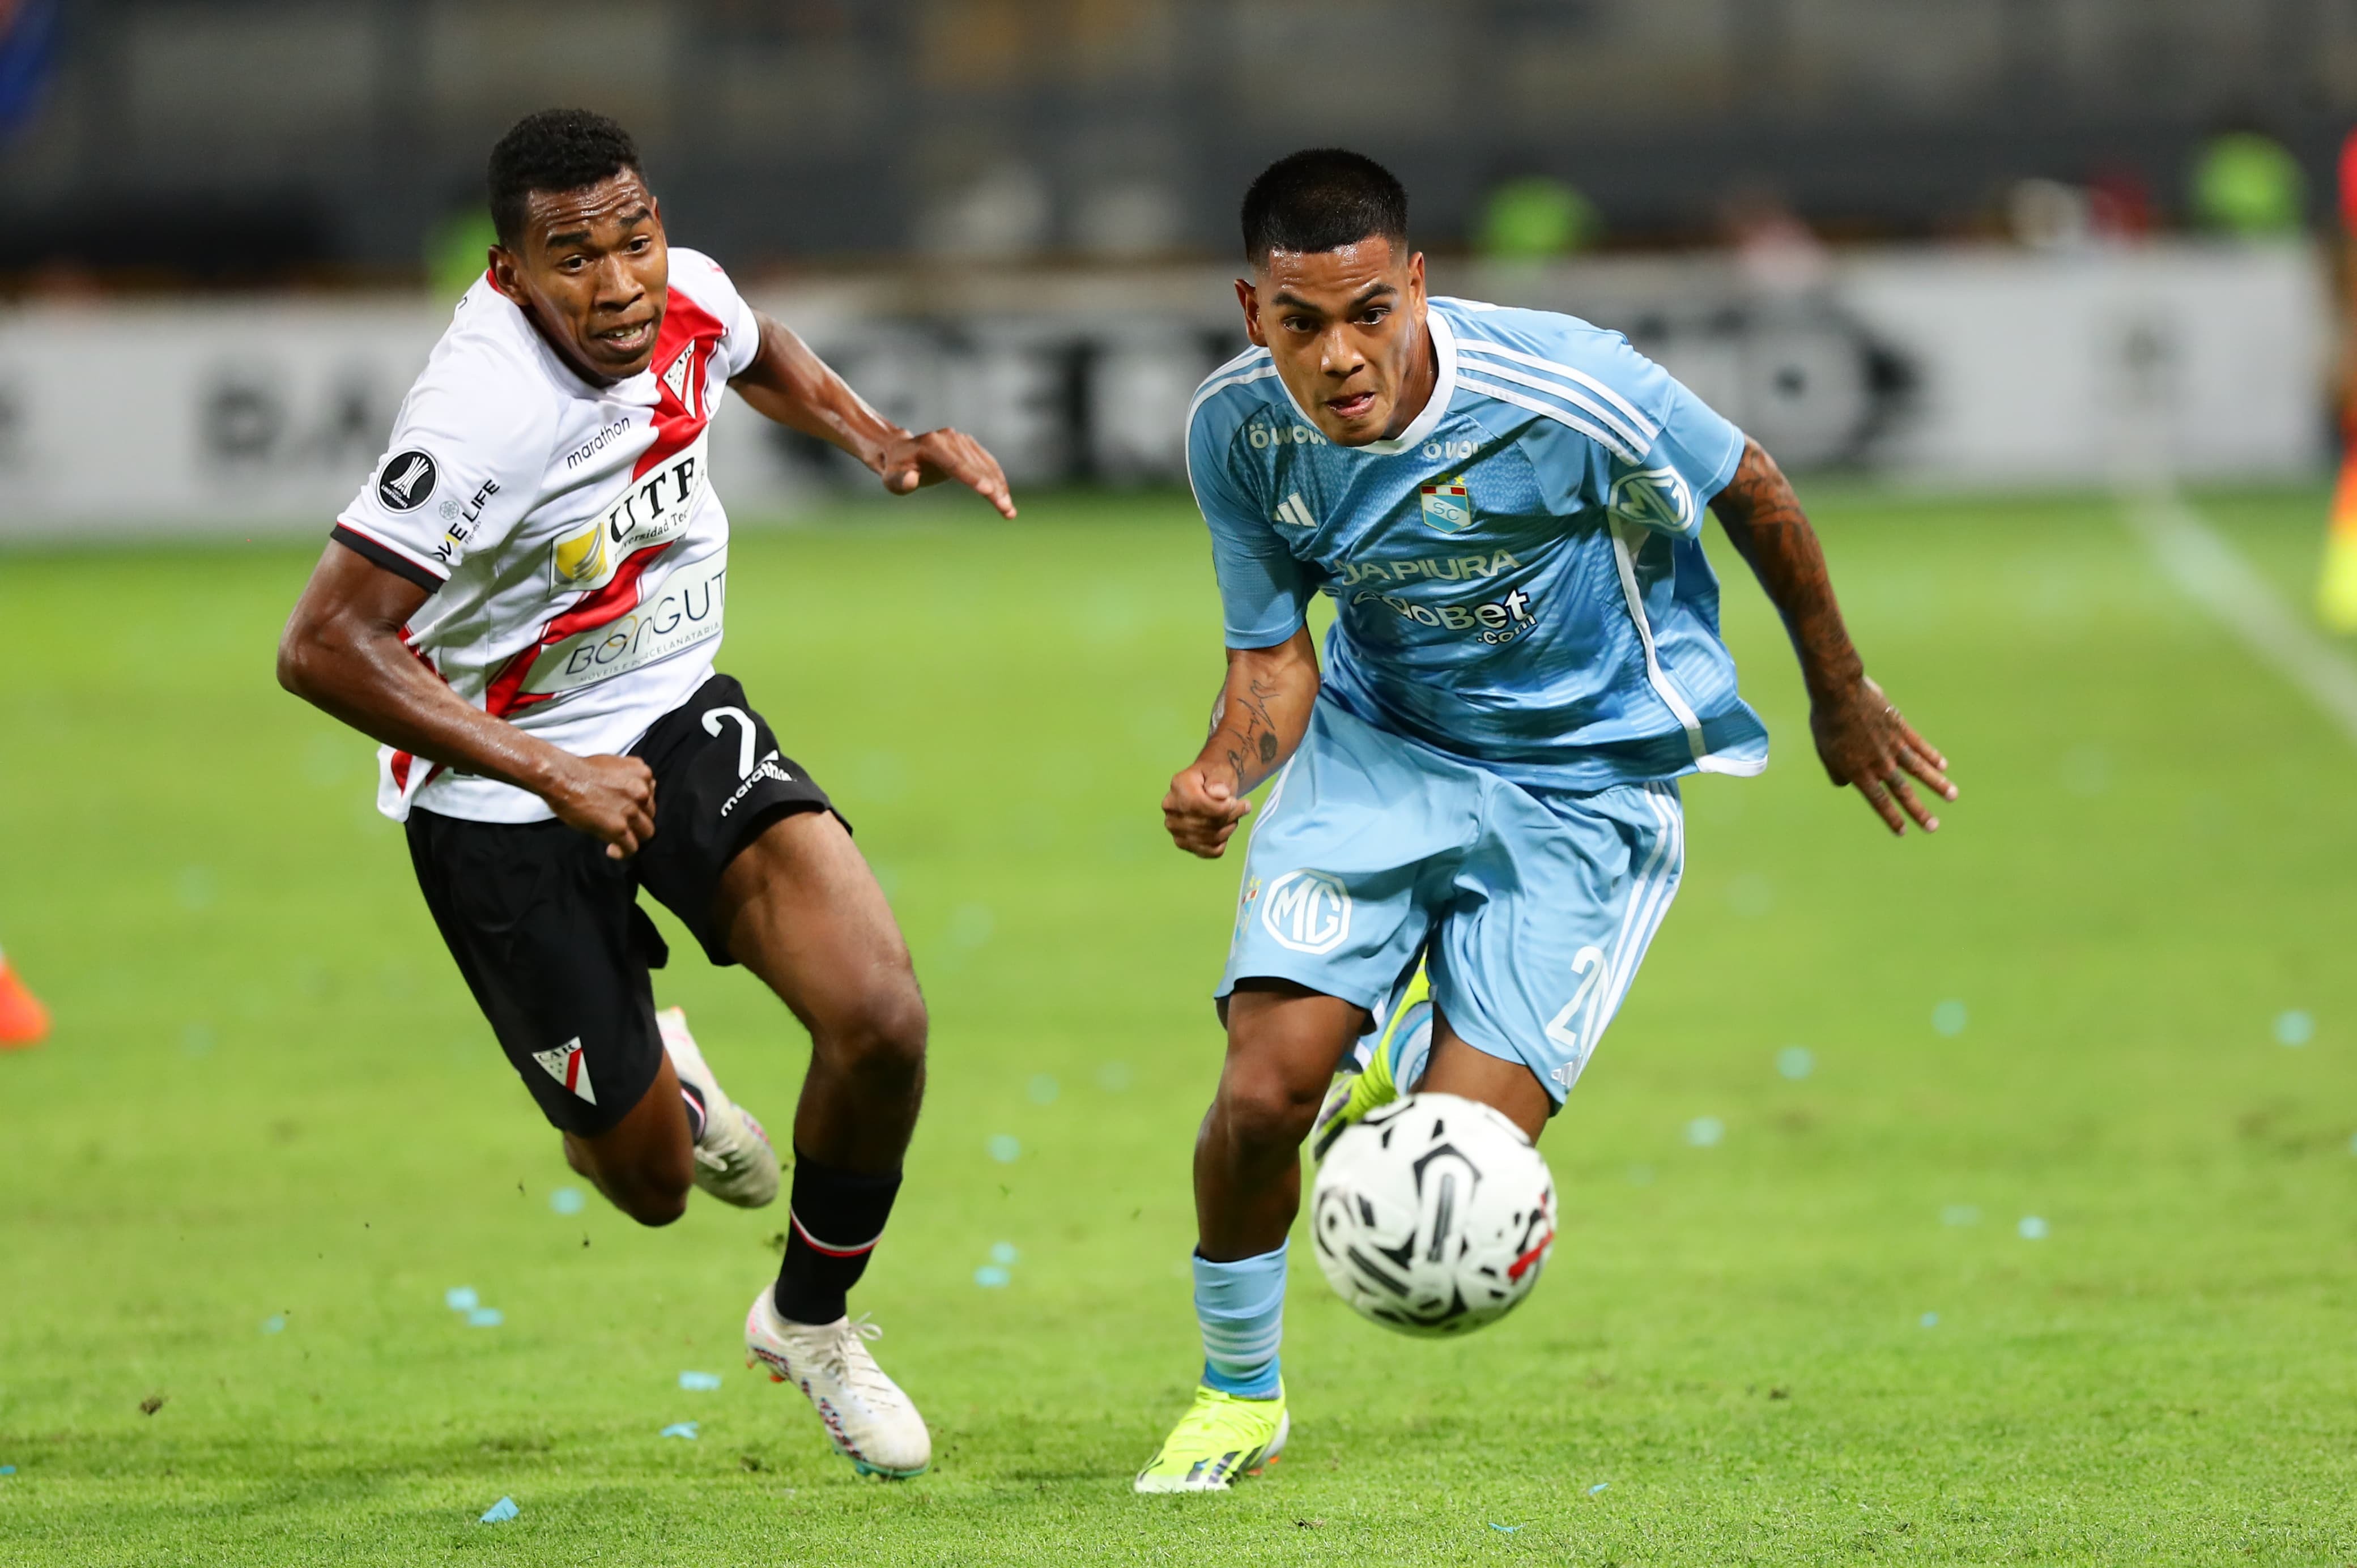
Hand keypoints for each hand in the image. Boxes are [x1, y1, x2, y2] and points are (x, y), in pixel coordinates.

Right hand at [544, 752, 657, 858]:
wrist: (561, 777)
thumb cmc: (580, 770)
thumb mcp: (614, 764)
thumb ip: (630, 776)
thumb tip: (639, 788)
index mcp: (642, 773)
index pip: (650, 794)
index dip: (638, 803)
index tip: (625, 809)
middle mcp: (642, 791)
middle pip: (650, 813)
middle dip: (637, 820)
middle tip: (620, 823)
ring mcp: (632, 810)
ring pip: (646, 832)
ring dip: (633, 836)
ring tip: (617, 840)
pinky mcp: (619, 828)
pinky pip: (631, 847)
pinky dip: (623, 852)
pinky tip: (612, 850)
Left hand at [878, 428, 1016, 517]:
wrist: (901, 452)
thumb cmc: (895, 470)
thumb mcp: (891, 479)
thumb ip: (899, 482)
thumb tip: (912, 480)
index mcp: (931, 445)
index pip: (955, 464)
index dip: (972, 478)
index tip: (989, 492)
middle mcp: (949, 438)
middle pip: (975, 466)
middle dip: (992, 489)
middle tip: (1006, 509)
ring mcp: (961, 440)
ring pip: (986, 466)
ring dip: (1000, 488)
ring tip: (1009, 511)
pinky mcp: (969, 445)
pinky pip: (988, 464)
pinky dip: (998, 480)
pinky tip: (1005, 497)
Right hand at [1163, 765, 1252, 858]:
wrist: (1211, 785)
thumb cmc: (1215, 776)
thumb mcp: (1220, 771)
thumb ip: (1219, 780)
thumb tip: (1219, 793)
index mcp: (1178, 786)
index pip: (1198, 805)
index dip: (1222, 807)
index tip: (1235, 801)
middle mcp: (1170, 809)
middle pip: (1205, 823)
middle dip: (1230, 817)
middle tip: (1242, 807)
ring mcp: (1174, 828)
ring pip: (1209, 838)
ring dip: (1228, 828)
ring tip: (1233, 816)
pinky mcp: (1183, 843)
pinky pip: (1209, 851)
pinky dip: (1222, 842)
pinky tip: (1224, 829)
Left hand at [1809, 676, 1956, 834]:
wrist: (1839, 693)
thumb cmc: (1826, 723)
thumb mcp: (1825, 753)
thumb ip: (1837, 772)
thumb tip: (1845, 784)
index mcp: (1859, 772)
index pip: (1879, 801)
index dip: (1892, 818)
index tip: (1903, 832)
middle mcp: (1880, 763)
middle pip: (1903, 791)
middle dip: (1919, 811)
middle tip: (1934, 827)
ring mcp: (1893, 745)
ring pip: (1919, 769)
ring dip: (1937, 784)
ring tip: (1952, 796)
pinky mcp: (1900, 727)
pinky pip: (1919, 745)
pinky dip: (1932, 755)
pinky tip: (1943, 765)